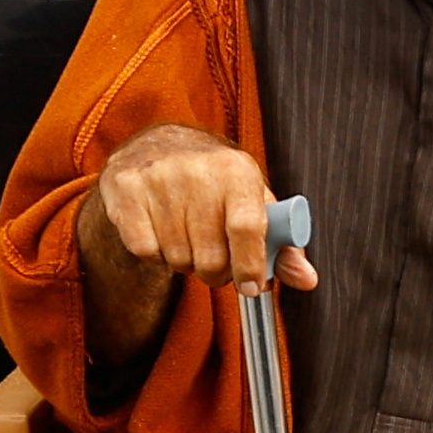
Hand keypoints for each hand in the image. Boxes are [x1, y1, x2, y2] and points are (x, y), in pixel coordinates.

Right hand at [75, 123, 314, 365]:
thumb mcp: (254, 202)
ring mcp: (158, 178)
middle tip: (215, 262)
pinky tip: (162, 233)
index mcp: (237, 170)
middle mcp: (197, 170)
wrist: (159, 145)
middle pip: (211, 255)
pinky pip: (145, 251)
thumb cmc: (216, 183)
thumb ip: (282, 244)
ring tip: (188, 239)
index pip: (246, 228)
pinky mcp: (125, 188)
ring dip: (185, 262)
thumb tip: (307, 280)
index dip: (249, 266)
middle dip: (216, 272)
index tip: (250, 286)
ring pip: (177, 258)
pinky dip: (156, 255)